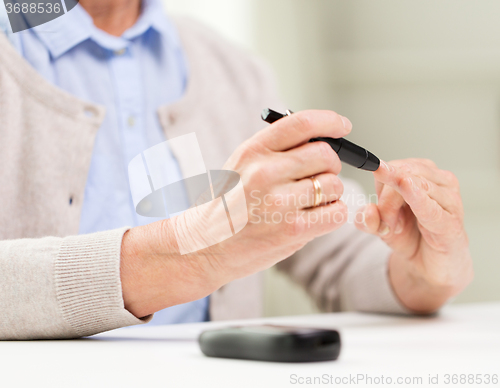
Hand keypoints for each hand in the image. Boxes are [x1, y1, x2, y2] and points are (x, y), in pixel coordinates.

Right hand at [121, 110, 351, 317]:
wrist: (205, 245)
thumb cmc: (228, 205)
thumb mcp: (241, 166)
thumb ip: (276, 150)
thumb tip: (322, 139)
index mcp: (253, 151)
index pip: (302, 123)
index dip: (330, 121)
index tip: (342, 126)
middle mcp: (265, 172)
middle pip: (325, 154)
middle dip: (330, 164)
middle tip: (319, 175)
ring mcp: (278, 202)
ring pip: (334, 184)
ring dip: (330, 192)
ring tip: (310, 201)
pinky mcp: (292, 230)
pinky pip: (336, 212)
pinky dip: (333, 213)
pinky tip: (315, 217)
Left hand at [354, 159, 472, 312]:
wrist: (433, 266)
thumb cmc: (411, 237)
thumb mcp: (380, 226)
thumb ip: (367, 219)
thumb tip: (367, 210)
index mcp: (422, 174)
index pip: (395, 166)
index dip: (381, 186)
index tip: (379, 210)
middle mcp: (439, 181)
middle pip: (404, 173)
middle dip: (386, 200)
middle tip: (386, 223)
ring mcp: (450, 200)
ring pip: (414, 187)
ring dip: (394, 211)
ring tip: (397, 229)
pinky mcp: (452, 223)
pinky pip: (432, 207)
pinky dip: (418, 199)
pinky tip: (411, 191)